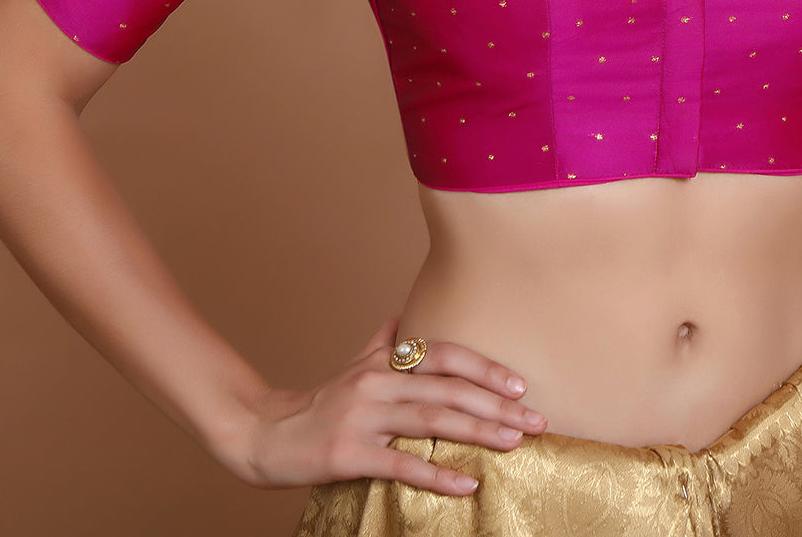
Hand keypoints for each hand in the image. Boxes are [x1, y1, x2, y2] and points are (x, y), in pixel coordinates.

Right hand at [233, 316, 548, 493]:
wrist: (265, 434)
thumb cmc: (318, 403)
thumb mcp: (352, 366)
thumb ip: (381, 342)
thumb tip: (404, 318)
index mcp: (382, 362)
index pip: (443, 355)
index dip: (484, 367)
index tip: (520, 386)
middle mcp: (376, 382)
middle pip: (448, 387)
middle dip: (497, 405)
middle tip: (536, 421)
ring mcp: (362, 417)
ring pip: (432, 419)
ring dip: (480, 432)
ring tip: (515, 443)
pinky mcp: (349, 453)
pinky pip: (401, 462)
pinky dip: (438, 472)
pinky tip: (467, 483)